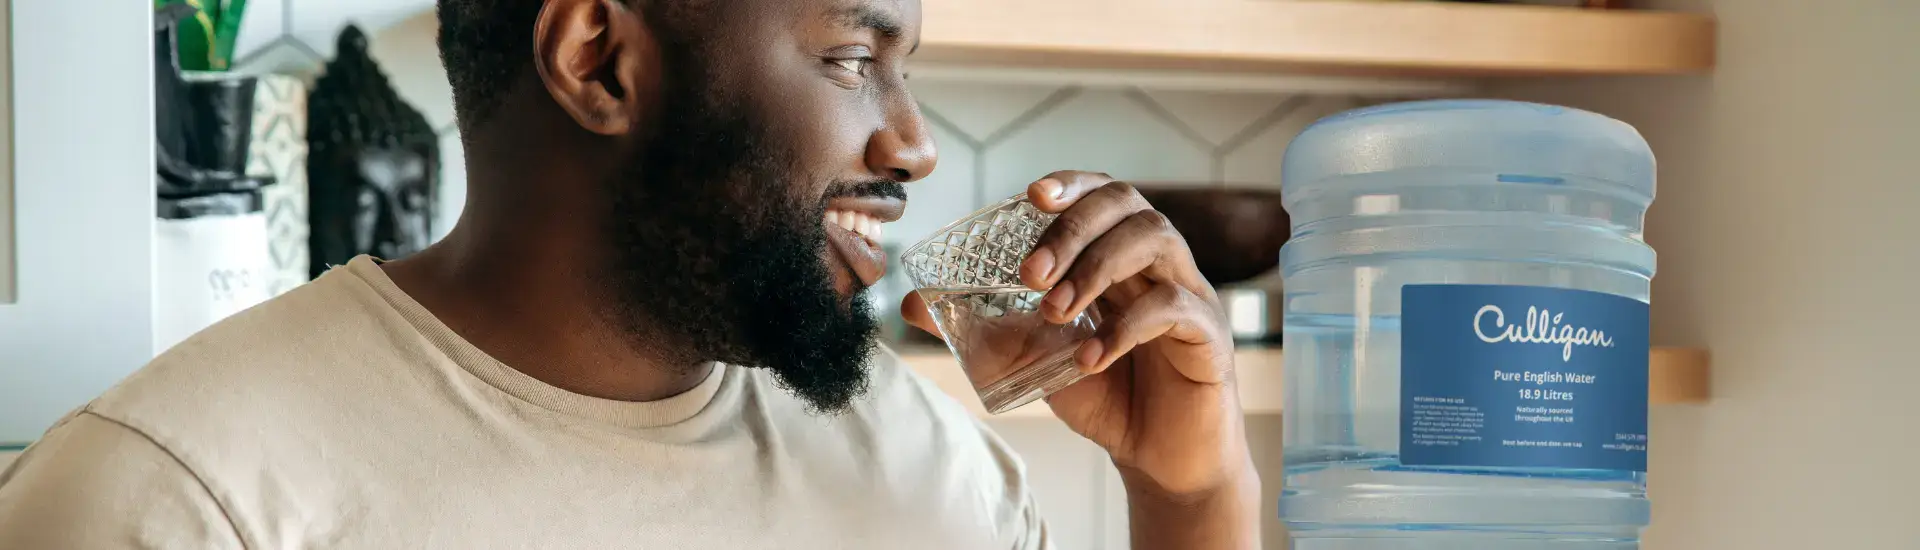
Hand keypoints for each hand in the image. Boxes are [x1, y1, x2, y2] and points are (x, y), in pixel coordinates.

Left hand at [903, 171, 1254, 498]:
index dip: (1071, 183)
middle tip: (1030, 275)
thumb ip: (982, 329)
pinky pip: (1173, 307)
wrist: (1157, 459)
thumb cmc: (1105, 396)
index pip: (1103, 194)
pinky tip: (1090, 359)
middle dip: (1072, 229)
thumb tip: (911, 304)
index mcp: (1120, 256)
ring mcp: (1190, 293)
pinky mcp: (1209, 335)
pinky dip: (1125, 328)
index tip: (1032, 196)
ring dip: (1097, 268)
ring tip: (1055, 312)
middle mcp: (1159, 264)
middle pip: (1128, 204)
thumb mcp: (1032, 358)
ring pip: (1155, 239)